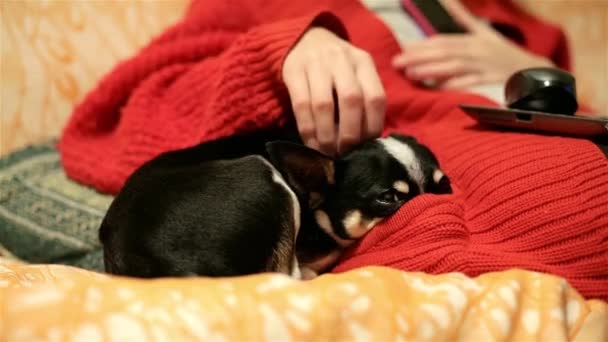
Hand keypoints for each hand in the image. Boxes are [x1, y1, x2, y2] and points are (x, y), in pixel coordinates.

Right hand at [282, 27, 385, 155]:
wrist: (305, 40)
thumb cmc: (336, 68)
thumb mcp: (355, 75)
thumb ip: (363, 101)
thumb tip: (367, 143)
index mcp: (363, 62)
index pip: (376, 98)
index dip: (372, 127)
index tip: (366, 147)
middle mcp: (342, 59)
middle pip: (351, 100)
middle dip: (349, 133)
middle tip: (345, 152)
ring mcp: (316, 63)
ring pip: (324, 105)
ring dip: (327, 135)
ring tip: (328, 152)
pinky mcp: (293, 70)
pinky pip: (301, 105)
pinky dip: (307, 129)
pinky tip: (311, 143)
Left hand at [392, 0, 553, 89]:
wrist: (537, 72)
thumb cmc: (504, 54)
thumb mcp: (485, 33)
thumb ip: (464, 19)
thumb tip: (446, 0)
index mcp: (474, 40)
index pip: (443, 41)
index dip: (421, 47)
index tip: (402, 52)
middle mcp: (478, 51)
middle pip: (444, 52)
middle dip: (419, 57)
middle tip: (397, 63)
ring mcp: (485, 66)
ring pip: (454, 66)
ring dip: (432, 70)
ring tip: (411, 74)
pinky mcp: (492, 81)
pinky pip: (471, 83)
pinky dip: (454, 85)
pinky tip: (438, 89)